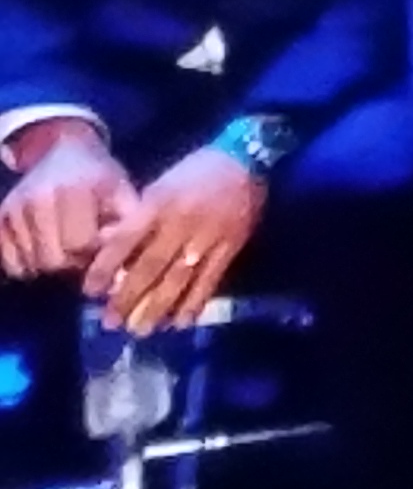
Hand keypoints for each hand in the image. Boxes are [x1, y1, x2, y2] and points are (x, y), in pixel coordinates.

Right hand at [0, 130, 137, 280]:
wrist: (61, 151)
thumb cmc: (98, 177)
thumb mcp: (122, 191)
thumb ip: (126, 225)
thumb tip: (116, 262)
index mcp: (73, 191)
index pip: (80, 245)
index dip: (95, 251)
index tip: (100, 240)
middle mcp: (38, 200)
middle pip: (52, 260)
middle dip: (72, 262)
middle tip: (82, 248)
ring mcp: (14, 210)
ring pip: (30, 265)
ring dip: (50, 264)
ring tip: (64, 244)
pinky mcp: (0, 219)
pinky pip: (10, 263)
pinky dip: (28, 264)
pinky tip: (44, 247)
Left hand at [82, 149, 266, 335]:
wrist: (247, 160)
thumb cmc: (197, 171)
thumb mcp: (160, 185)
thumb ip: (137, 216)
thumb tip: (108, 245)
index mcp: (159, 204)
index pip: (124, 240)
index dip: (104, 268)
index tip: (89, 291)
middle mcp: (180, 223)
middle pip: (149, 267)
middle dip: (127, 297)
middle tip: (110, 322)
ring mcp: (207, 237)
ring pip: (178, 279)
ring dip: (157, 307)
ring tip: (141, 329)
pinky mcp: (230, 247)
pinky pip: (210, 280)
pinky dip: (194, 303)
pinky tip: (181, 322)